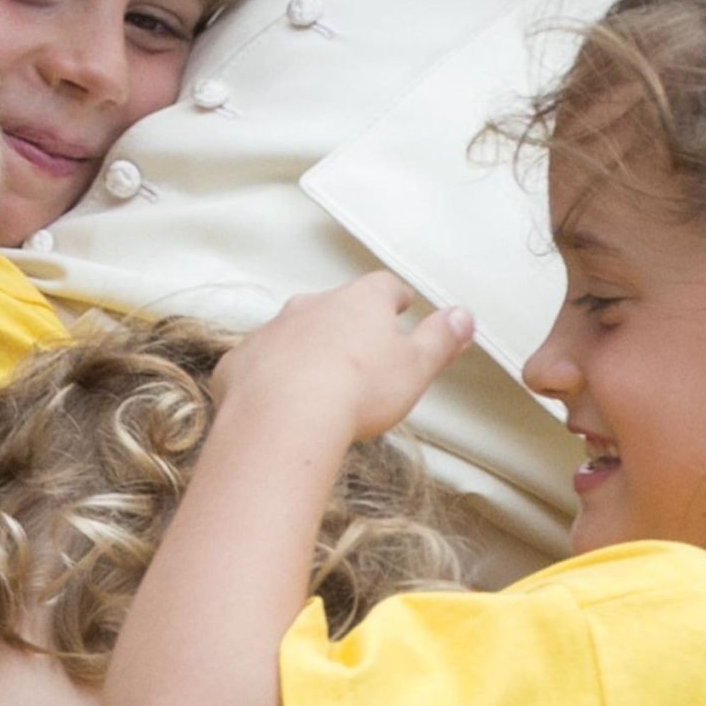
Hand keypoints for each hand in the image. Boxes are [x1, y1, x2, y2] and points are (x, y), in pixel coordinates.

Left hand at [214, 273, 475, 444]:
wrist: (284, 418)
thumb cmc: (358, 391)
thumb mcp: (415, 368)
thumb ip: (440, 340)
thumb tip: (463, 315)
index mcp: (359, 302)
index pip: (383, 287)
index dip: (394, 297)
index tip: (401, 304)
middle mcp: (312, 304)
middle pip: (335, 306)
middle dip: (347, 323)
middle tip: (360, 349)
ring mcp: (272, 330)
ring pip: (293, 333)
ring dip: (306, 349)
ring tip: (318, 380)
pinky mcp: (241, 361)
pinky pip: (258, 363)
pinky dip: (269, 377)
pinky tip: (276, 403)